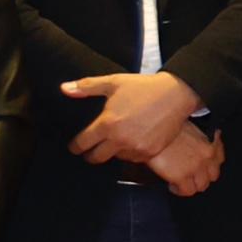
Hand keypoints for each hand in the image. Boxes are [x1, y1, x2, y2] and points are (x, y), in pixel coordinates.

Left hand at [61, 71, 200, 164]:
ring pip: (116, 158)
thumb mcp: (113, 83)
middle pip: (96, 158)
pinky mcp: (151, 152)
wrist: (176, 94)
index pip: (83, 143)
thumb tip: (64, 88)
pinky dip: (131, 153)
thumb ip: (86, 87)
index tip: (75, 147)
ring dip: (113, 153)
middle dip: (91, 155)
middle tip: (91, 151)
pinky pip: (134, 159)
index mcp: (107, 123)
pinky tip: (132, 142)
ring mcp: (136, 148)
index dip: (76, 146)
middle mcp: (120, 139)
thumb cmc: (144, 87)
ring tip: (116, 143)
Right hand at [149, 123, 223, 197]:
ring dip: (192, 185)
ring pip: (202, 186)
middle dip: (202, 176)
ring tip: (181, 182)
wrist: (150, 128)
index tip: (202, 165)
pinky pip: (187, 192)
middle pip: (213, 175)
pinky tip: (173, 185)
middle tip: (191, 176)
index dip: (209, 164)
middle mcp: (207, 155)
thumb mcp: (188, 123)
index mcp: (210, 141)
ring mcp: (195, 167)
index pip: (219, 159)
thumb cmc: (166, 124)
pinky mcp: (181, 177)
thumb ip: (197, 135)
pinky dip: (180, 190)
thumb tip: (194, 143)